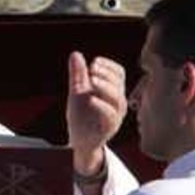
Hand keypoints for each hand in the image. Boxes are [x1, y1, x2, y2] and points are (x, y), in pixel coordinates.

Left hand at [65, 51, 126, 175]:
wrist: (79, 140)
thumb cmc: (81, 115)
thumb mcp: (77, 92)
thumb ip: (77, 74)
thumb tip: (75, 54)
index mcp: (112, 91)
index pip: (119, 73)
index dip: (108, 66)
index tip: (94, 62)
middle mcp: (117, 102)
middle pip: (119, 84)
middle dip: (105, 74)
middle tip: (91, 69)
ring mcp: (115, 115)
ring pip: (117, 99)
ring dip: (105, 87)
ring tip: (92, 79)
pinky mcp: (109, 127)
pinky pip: (110, 115)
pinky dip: (101, 105)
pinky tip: (91, 98)